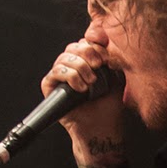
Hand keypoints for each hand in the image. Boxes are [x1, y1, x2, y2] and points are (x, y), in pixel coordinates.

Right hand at [41, 39, 125, 167]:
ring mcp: (60, 77)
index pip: (86, 42)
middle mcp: (72, 67)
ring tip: (91, 82)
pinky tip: (81, 88)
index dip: (94, 43)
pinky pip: (54, 73)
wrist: (102, 128)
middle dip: (87, 53)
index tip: (105, 52)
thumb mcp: (116, 77)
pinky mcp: (50, 88)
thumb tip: (104, 40)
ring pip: (64, 58)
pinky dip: (69, 77)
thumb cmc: (110, 105)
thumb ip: (111, 59)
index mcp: (87, 62)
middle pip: (73, 46)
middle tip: (98, 66)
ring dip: (79, 67)